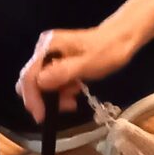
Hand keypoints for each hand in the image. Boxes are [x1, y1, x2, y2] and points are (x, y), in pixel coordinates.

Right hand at [17, 26, 139, 122]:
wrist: (124, 38)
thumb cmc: (109, 49)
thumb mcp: (88, 63)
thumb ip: (64, 72)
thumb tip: (39, 82)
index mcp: (48, 46)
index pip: (29, 76)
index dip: (32, 98)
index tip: (42, 116)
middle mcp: (44, 50)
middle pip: (32, 82)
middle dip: (44, 98)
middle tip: (66, 106)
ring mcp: (51, 56)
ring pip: (42, 84)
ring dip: (55, 96)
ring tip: (73, 100)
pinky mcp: (58, 62)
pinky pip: (53, 82)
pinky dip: (61, 90)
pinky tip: (75, 90)